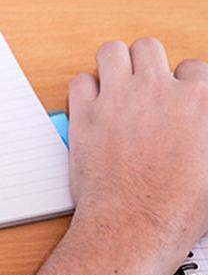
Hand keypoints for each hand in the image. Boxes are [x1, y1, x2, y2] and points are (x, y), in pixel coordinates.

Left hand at [68, 38, 207, 263]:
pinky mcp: (85, 115)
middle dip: (146, 64)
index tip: (175, 96)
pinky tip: (91, 105)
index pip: (193, 68)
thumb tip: (199, 128)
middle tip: (142, 85)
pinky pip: (80, 81)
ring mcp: (118, 99)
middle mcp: (158, 91)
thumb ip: (204, 132)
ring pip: (111, 51)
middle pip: (149, 48)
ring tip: (114, 85)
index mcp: (198, 99)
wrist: (136, 226)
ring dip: (113, 64)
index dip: (182, 84)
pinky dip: (84, 89)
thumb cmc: (178, 207)